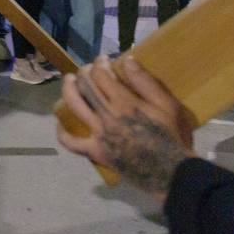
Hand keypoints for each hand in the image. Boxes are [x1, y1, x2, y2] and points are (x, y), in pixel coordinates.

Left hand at [56, 55, 195, 198]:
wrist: (171, 172)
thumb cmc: (172, 136)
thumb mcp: (167, 105)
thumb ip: (145, 82)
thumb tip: (127, 60)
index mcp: (125, 103)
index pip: (101, 75)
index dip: (99, 64)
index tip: (103, 60)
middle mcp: (107, 116)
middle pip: (86, 86)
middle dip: (83, 72)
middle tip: (87, 68)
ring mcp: (98, 135)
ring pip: (74, 106)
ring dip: (68, 89)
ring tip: (69, 81)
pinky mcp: (96, 152)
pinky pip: (72, 143)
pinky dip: (62, 132)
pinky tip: (61, 123)